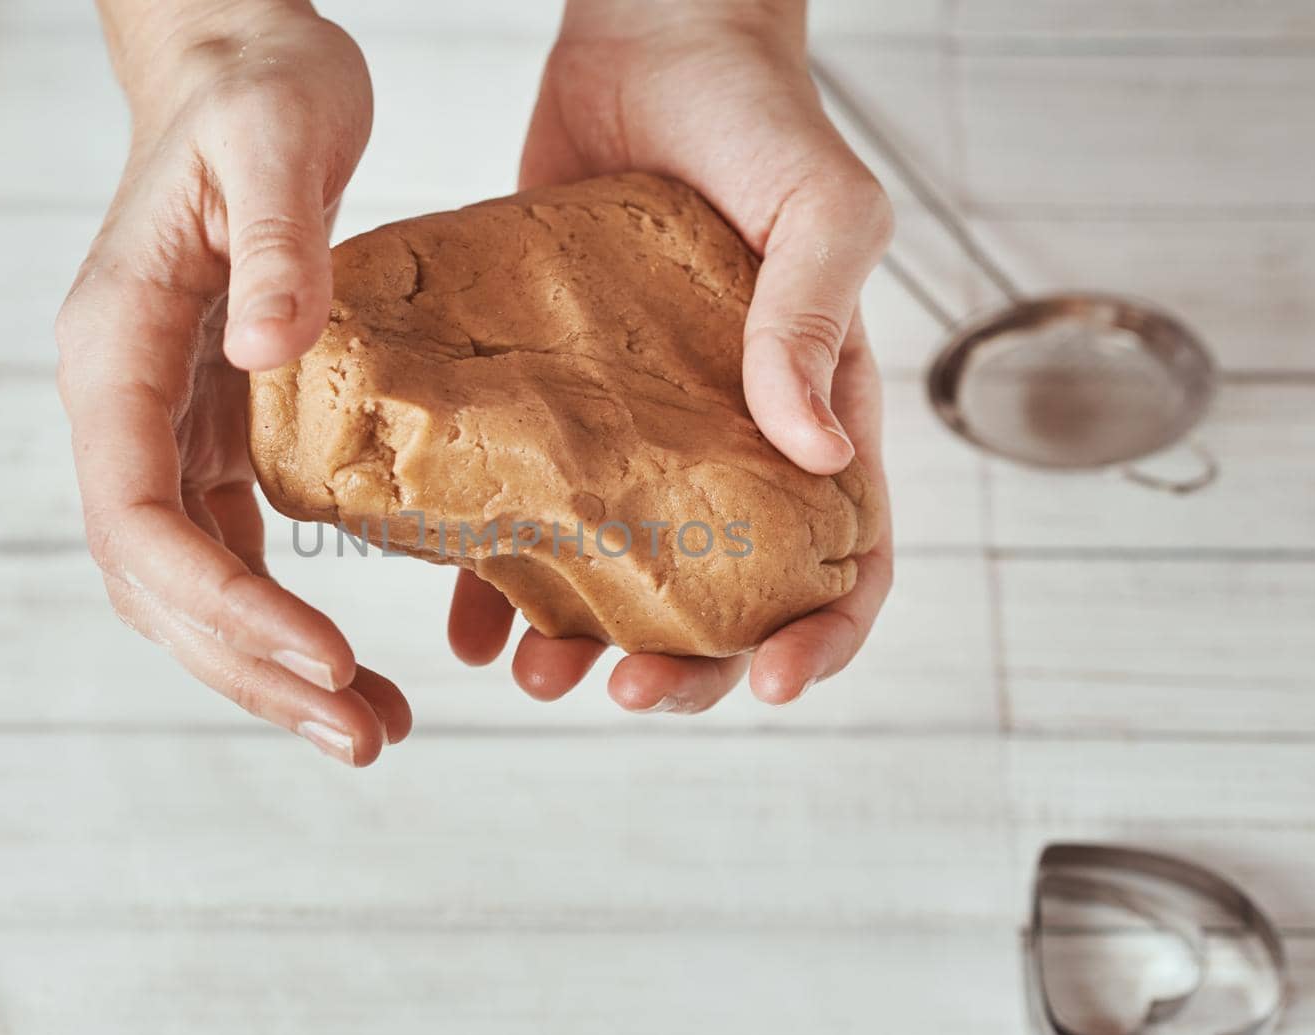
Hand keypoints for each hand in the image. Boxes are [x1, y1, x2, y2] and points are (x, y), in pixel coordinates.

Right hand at [56, 2, 408, 763]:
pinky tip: (348, 657)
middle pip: (159, 582)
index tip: (327, 657)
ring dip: (268, 667)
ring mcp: (163, 422)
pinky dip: (281, 613)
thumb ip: (278, 246)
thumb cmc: (256, 93)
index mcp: (113, 347)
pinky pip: (230, 546)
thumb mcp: (275, 142)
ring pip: (191, 583)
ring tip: (370, 730)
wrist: (241, 67)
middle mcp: (122, 402)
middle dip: (254, 670)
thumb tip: (275, 354)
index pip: (139, 516)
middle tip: (364, 737)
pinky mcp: (215, 427)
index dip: (225, 606)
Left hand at [447, 0, 894, 710]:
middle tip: (626, 691)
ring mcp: (638, 431)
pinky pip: (531, 510)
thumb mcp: (822, 210)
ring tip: (537, 675)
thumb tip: (817, 451)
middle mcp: (728, 442)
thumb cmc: (758, 120)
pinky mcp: (555, 400)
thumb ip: (818, 320)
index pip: (846, 555)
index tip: (779, 684)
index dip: (826, 635)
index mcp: (818, 415)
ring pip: (620, 576)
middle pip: (725, 597)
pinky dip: (501, 578)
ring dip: (584, 643)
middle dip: (688, 666)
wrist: (648, 43)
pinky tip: (468, 619)